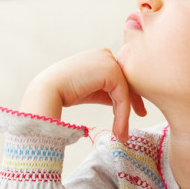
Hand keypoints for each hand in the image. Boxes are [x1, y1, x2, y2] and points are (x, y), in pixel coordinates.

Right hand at [20, 49, 145, 142]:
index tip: (137, 111)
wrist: (47, 91)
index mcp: (100, 56)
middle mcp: (106, 54)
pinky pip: (122, 96)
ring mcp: (108, 61)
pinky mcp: (111, 72)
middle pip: (126, 82)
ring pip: (125, 91)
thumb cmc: (64, 92)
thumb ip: (107, 92)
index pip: (120, 77)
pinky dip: (122, 115)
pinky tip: (119, 130)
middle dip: (134, 102)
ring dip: (125, 114)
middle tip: (142, 116)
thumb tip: (125, 103)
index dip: (129, 95)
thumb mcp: (91, 90)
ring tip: (122, 134)